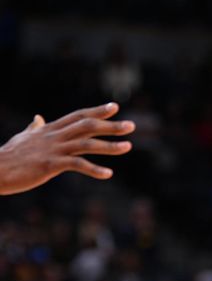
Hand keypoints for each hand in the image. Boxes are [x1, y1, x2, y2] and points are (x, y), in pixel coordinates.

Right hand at [0, 102, 135, 194]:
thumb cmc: (9, 156)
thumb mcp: (23, 139)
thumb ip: (33, 128)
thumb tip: (38, 118)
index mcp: (50, 130)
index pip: (78, 116)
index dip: (97, 111)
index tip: (115, 106)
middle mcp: (54, 136)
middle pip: (86, 126)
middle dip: (110, 125)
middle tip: (131, 126)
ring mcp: (52, 150)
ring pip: (86, 144)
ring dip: (109, 146)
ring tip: (128, 147)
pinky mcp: (49, 165)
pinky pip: (76, 165)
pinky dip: (94, 169)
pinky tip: (108, 174)